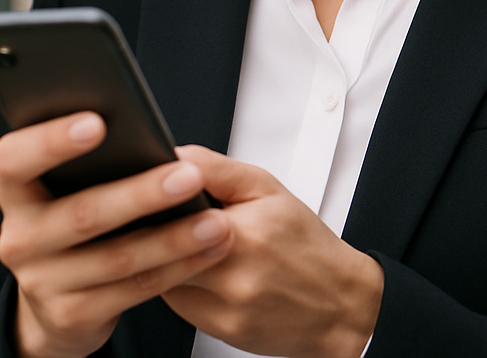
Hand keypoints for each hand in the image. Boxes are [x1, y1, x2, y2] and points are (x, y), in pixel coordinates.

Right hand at [0, 113, 234, 357]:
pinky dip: (178, 267)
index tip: (99, 123)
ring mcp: (40, 282)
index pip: (14, 158)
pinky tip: (209, 249)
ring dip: (173, 239)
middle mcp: (19, 236)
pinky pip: (134, 289)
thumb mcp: (70, 185)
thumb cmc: (76, 212)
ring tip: (217, 221)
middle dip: (141, 194)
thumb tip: (140, 128)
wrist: (56, 299)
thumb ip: (94, 157)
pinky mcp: (71, 316)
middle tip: (189, 176)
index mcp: (14, 188)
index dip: (51, 140)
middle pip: (82, 213)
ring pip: (117, 257)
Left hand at [162, 146, 383, 357]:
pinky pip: (180, 305)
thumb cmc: (304, 242)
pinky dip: (180, 284)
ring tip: (180, 240)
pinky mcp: (220, 332)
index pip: (171, 217)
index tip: (148, 192)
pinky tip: (197, 269)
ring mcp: (225, 310)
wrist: (338, 302)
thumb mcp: (266, 188)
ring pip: (165, 279)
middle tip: (154, 215)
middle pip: (162, 252)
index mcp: (244, 234)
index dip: (153, 203)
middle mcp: (233, 277)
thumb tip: (174, 155)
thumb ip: (215, 169)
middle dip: (154, 231)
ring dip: (164, 259)